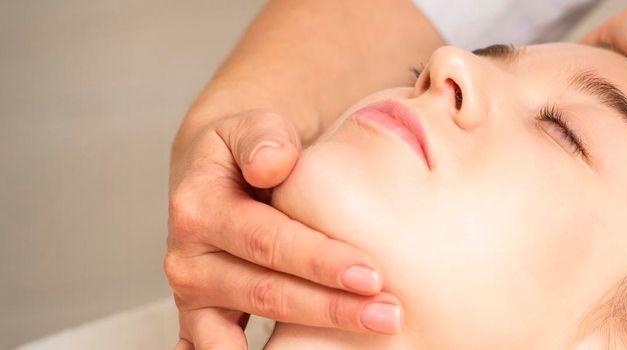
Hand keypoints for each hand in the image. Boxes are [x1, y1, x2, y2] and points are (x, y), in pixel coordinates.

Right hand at [166, 110, 401, 348]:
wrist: (216, 179)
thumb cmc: (248, 154)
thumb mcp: (252, 128)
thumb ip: (263, 136)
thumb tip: (272, 162)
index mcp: (199, 207)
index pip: (267, 240)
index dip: (319, 260)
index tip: (371, 273)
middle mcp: (188, 258)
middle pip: (266, 291)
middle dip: (331, 306)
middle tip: (388, 313)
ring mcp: (192, 296)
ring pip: (250, 328)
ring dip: (312, 334)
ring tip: (371, 329)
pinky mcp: (200, 321)